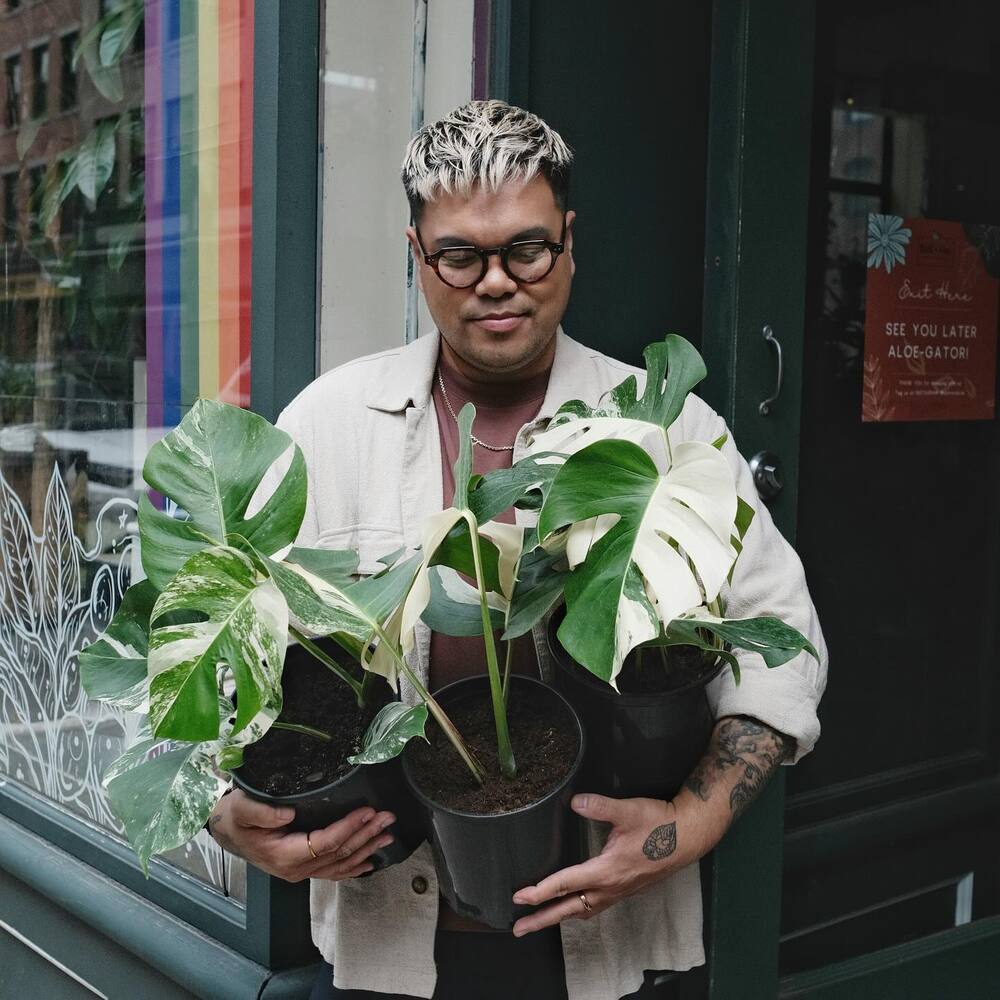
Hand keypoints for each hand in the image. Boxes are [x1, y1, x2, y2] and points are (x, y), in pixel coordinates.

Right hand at [208, 789, 396, 881]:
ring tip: (388, 834)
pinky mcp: (304, 869)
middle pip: (338, 853)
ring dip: (367, 849)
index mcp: (283, 855)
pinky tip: (371, 862)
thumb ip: (263, 813)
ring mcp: (301, 872)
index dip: (348, 827)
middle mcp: (295, 869)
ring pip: (340, 864)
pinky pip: (334, 872)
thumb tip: (288, 815)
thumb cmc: (235, 817)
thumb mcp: (241, 809)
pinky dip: (354, 867)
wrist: (228, 831)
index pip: (324, 843)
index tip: (367, 810)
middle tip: (388, 818)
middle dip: (366, 835)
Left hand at [510, 792, 716, 936]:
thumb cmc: (659, 824)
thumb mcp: (628, 810)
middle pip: (569, 909)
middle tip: (518, 928)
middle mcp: (611, 887)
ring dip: (558, 917)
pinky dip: (578, 911)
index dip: (541, 891)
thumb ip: (599, 806)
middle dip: (542, 919)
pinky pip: (595, 907)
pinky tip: (574, 907)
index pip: (566, 884)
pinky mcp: (625, 890)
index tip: (520, 897)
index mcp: (607, 871)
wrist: (688, 836)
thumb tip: (574, 802)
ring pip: (582, 911)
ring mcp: (619, 891)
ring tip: (539, 921)